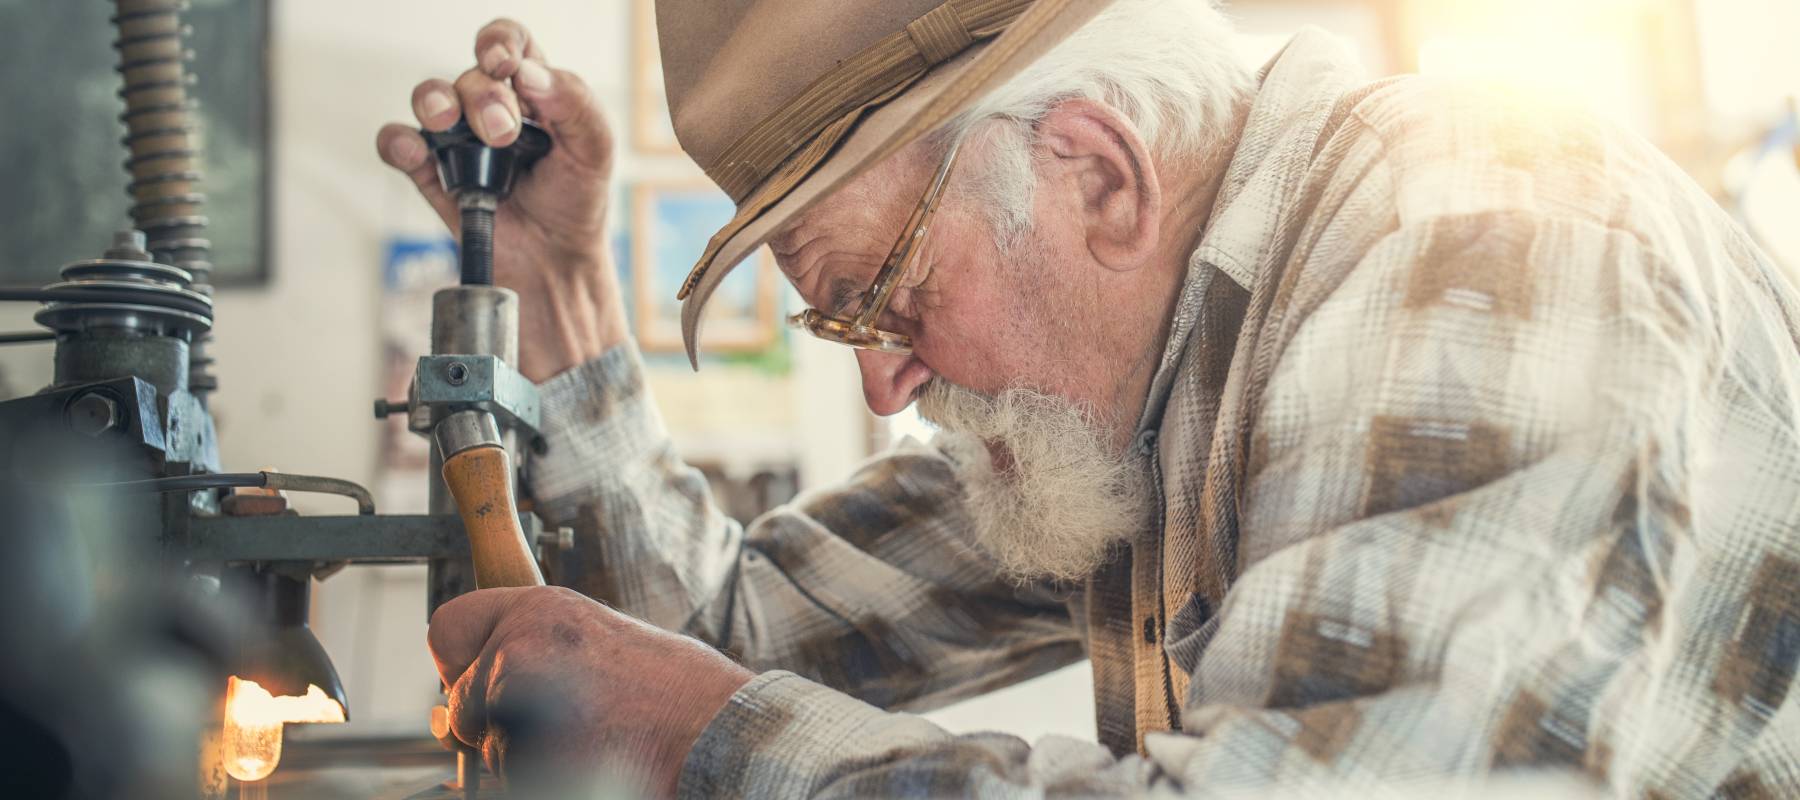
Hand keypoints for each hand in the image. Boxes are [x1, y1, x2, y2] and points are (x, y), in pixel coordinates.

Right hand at [377, 19, 629, 381]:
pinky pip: (397, 143)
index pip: (510, 44)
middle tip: (504, 134)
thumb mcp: (594, 149)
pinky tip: (413, 150)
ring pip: (429, 97)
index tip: (505, 65)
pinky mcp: (430, 171)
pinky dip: (397, 141)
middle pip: (471, 76)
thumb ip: (574, 103)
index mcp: (533, 90)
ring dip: (436, 102)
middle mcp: (488, 106)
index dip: (500, 42)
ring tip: (451, 124)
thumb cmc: (575, 200)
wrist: (554, 261)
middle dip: (485, 98)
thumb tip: (529, 73)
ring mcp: (457, 138)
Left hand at [428, 586, 753, 796]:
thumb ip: (538, 654)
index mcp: (540, 610)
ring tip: (592, 741)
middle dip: (494, 725)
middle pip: (463, 704)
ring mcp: (516, 702)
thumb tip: (468, 696)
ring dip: (526, 757)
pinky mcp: (521, 756)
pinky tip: (588, 762)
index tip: (480, 683)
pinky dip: (540, 778)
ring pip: (488, 752)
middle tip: (562, 726)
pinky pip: (507, 780)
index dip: (461, 664)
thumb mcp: (601, 643)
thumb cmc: (675, 694)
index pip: (447, 628)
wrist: (716, 734)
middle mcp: (518, 646)